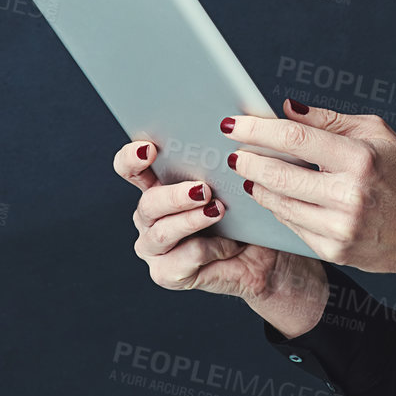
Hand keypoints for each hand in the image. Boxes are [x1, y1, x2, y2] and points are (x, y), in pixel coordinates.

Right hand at [113, 138, 327, 336]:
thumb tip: (233, 122)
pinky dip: (210, 249)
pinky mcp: (166, 273)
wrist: (266, 256)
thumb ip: (224, 154)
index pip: (130, 167)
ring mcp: (155, 246)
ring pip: (162, 232)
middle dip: (174, 195)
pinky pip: (183, 259)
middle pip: (147, 203)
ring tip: (218, 210)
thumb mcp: (236, 179)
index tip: (149, 149)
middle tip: (203, 189)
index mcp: (157, 185)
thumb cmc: (248, 212)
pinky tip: (230, 245)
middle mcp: (149, 216)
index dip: (132, 158)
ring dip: (191, 220)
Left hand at [222, 100, 395, 297]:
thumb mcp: (377, 134)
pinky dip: (276, 207)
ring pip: (278, 203)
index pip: (295, 138)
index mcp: (361, 158)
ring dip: (257, 184)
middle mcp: (349, 195)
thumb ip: (329, 120)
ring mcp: (340, 227)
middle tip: (233, 151)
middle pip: (278, 174)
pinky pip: (290, 225)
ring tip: (248, 171)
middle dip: (247, 160)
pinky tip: (270, 194)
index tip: (232, 124)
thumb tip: (285, 108)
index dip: (257, 130)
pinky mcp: (334, 250)